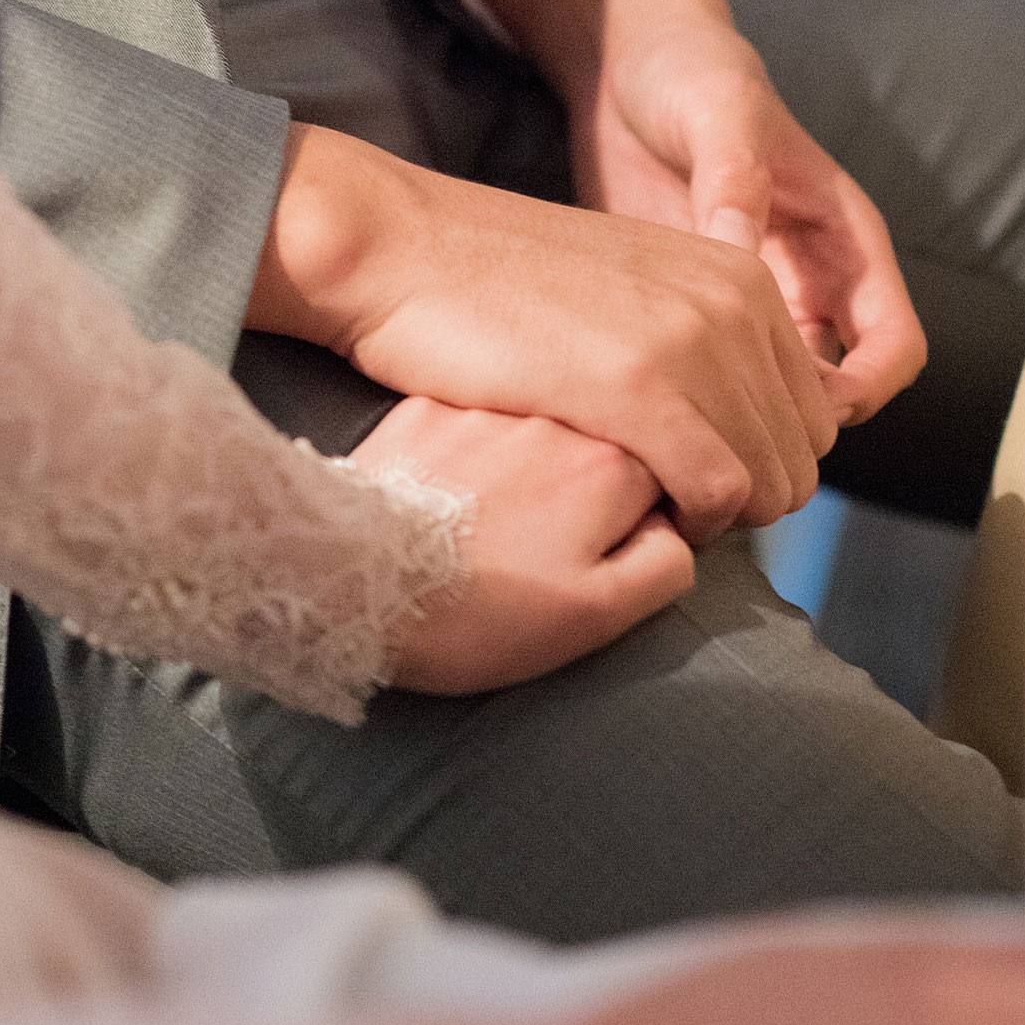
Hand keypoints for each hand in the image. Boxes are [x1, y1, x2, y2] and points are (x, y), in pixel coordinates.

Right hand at [247, 125, 837, 539]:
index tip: (689, 475)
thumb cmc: (496, 282)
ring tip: (643, 507)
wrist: (403, 249)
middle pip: (801, 457)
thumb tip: (731, 407)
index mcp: (743, 273)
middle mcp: (736, 300)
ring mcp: (692, 340)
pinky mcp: (639, 386)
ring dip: (716, 519)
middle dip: (746, 500)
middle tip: (665, 505)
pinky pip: (717, 491)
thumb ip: (696, 329)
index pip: (812, 413)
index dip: (759, 465)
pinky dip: (689, 523)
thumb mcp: (630, 284)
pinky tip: (632, 511)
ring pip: (770, 483)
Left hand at [351, 398, 693, 693]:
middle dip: (589, 488)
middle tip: (542, 548)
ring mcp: (488, 407)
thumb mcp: (596, 616)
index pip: (668, 468)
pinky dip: (471, 459)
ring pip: (539, 432)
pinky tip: (450, 503)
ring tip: (492, 530)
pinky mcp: (425, 408)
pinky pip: (473, 428)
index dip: (643, 513)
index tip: (603, 551)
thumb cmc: (478, 615)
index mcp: (611, 465)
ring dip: (530, 470)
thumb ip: (664, 563)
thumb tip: (674, 526)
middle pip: (604, 441)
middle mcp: (557, 418)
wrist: (349, 585)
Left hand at [467, 0, 926, 426]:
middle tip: (733, 444)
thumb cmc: (693, 72)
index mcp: (843, 240)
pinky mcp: (694, 308)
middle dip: (799, 426)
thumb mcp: (720, 114)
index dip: (866, 389)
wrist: (626, 64)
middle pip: (836, 390)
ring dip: (743, 419)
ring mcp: (751, 301)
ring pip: (772, 394)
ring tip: (687, 434)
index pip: (894, 345)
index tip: (806, 411)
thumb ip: (735, 183)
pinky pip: (710, 374)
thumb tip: (739, 257)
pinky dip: (692, 396)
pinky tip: (645, 403)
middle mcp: (807, 281)